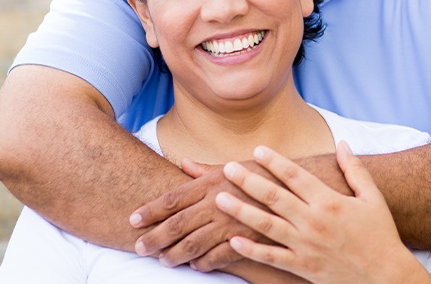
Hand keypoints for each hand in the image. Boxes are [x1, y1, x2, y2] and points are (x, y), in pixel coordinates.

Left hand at [129, 159, 272, 269]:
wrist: (298, 188)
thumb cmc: (263, 174)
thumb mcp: (232, 167)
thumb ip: (204, 170)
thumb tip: (183, 162)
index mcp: (212, 182)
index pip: (174, 198)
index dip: (151, 210)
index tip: (133, 219)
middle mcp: (218, 202)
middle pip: (178, 223)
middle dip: (155, 237)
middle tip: (138, 247)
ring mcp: (231, 222)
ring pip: (194, 244)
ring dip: (175, 254)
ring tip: (162, 261)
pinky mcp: (246, 239)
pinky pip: (218, 257)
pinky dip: (204, 264)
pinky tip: (195, 266)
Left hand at [216, 142, 428, 283]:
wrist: (387, 278)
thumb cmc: (381, 234)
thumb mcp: (372, 197)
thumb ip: (354, 169)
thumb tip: (342, 142)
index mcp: (329, 201)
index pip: (295, 175)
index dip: (274, 161)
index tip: (257, 149)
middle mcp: (313, 222)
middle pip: (274, 197)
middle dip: (248, 180)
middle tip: (227, 168)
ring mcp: (306, 246)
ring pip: (266, 225)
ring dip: (241, 211)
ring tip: (219, 199)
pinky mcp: (303, 267)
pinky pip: (272, 258)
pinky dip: (251, 250)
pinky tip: (233, 241)